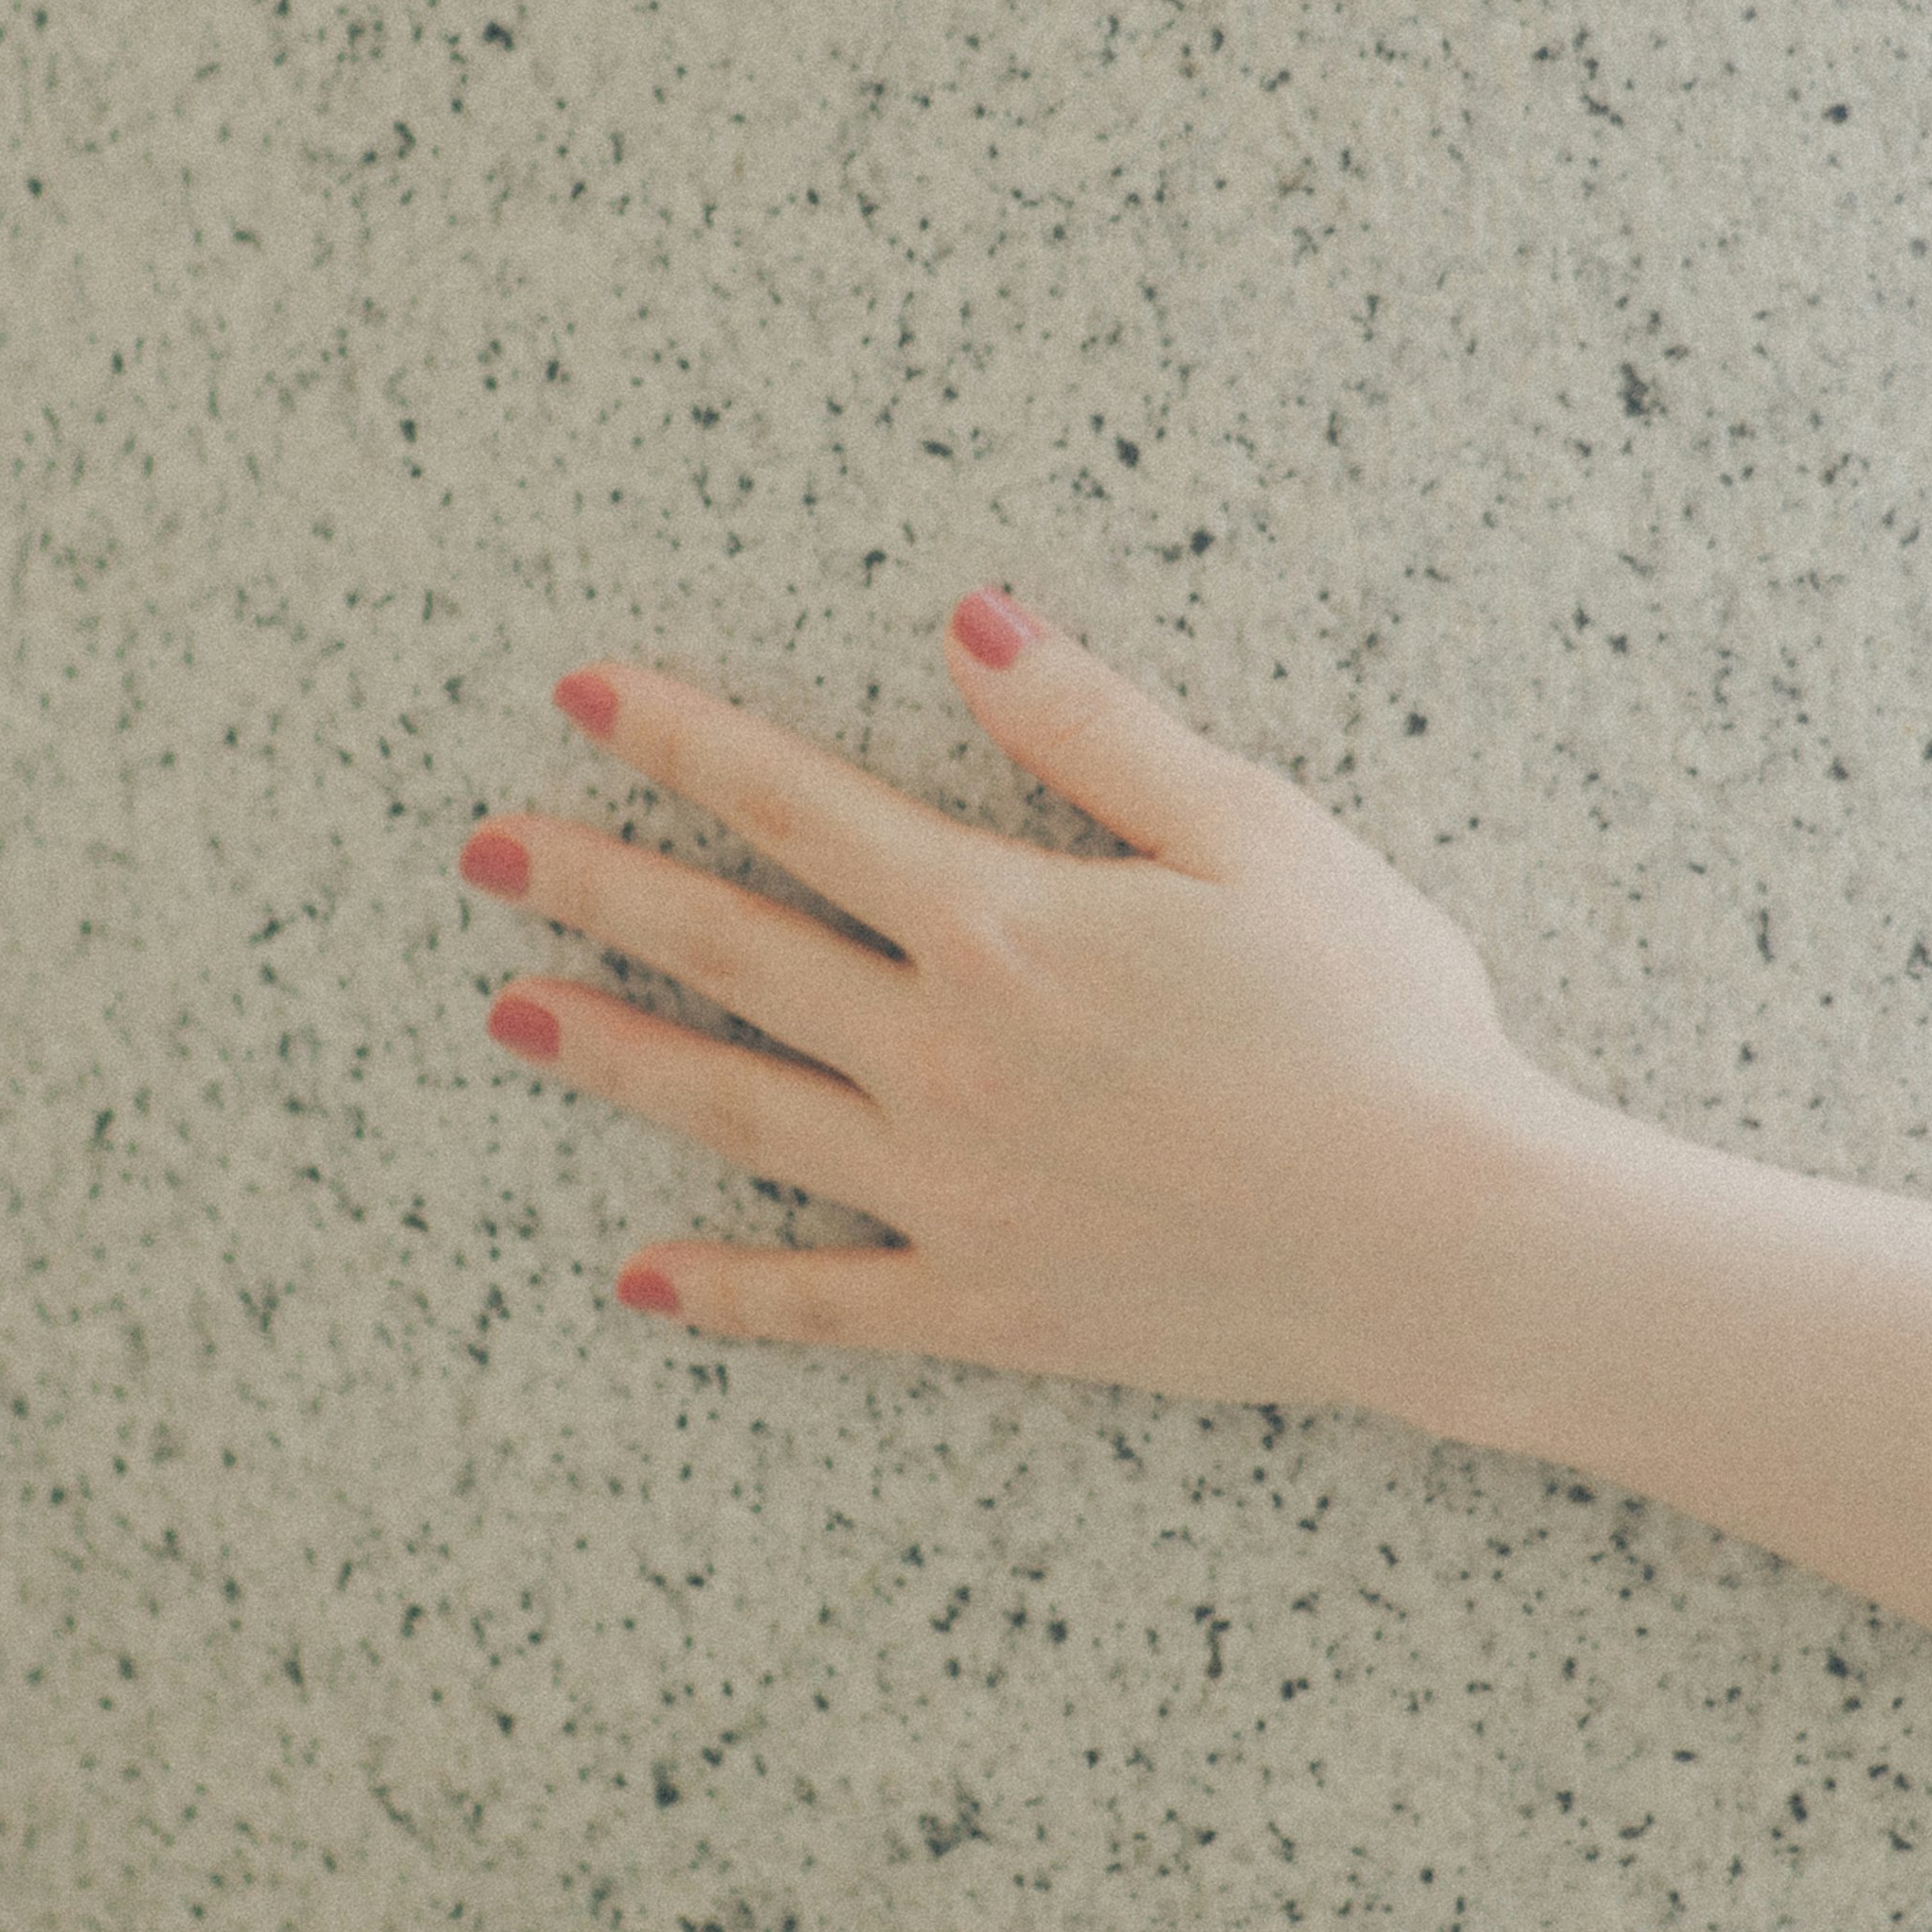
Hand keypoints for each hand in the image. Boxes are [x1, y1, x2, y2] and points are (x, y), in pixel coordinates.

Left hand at [457, 591, 1576, 1421]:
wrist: (1447, 1242)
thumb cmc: (1379, 1024)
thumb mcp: (1256, 835)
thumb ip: (1094, 732)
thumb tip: (966, 626)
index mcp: (1001, 926)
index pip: (798, 809)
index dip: (681, 743)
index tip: (579, 695)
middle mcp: (943, 1058)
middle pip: (733, 951)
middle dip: (597, 887)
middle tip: (484, 850)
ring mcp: (952, 1192)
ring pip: (743, 1112)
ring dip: (619, 1058)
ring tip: (515, 1016)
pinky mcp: (992, 1305)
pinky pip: (827, 1302)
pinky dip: (727, 1294)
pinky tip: (639, 1281)